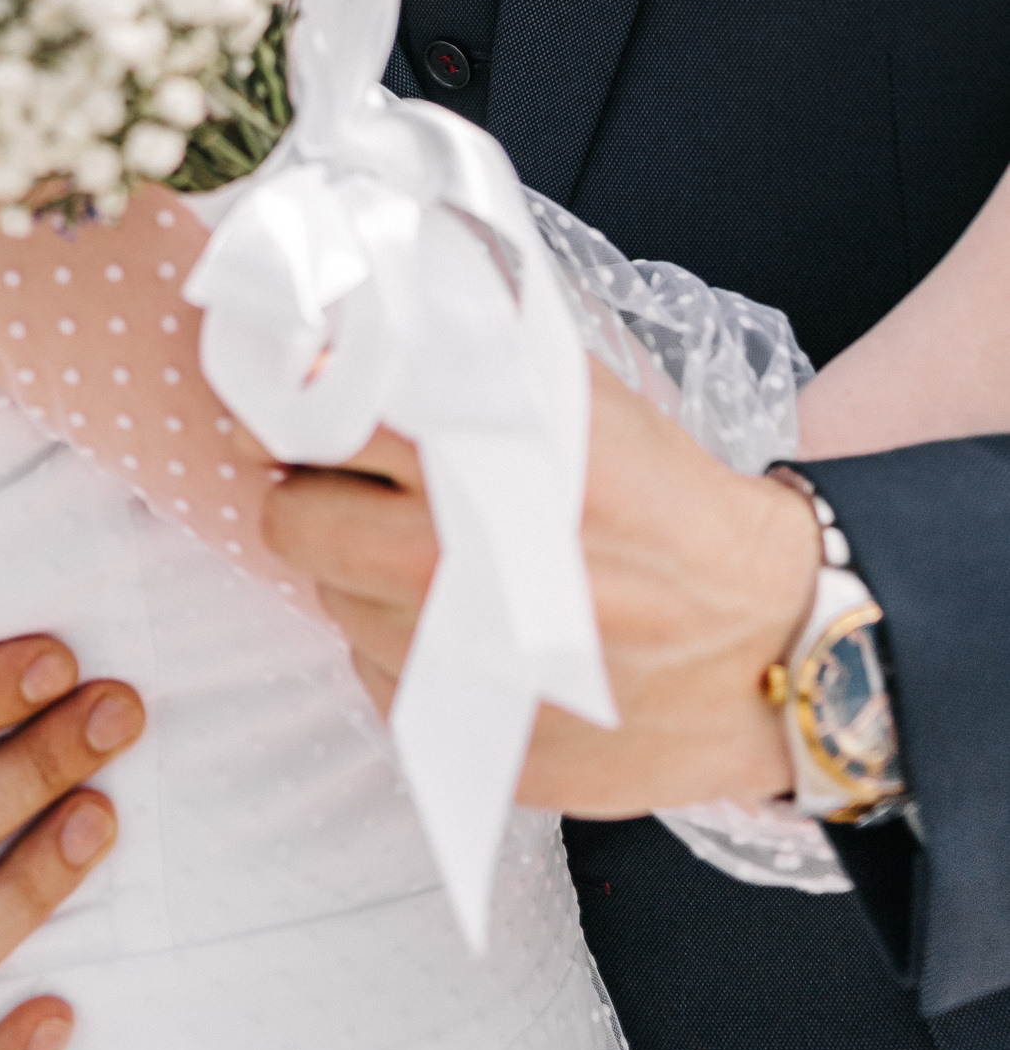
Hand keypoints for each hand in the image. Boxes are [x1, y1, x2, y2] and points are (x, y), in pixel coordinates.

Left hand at [261, 357, 822, 815]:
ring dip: (362, 575)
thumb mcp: (577, 399)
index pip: (314, 418)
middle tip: (363, 489)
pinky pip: (377, 675)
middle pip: (290, 521)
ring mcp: (447, 662)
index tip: (284, 403)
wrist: (765, 643)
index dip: (285, 407)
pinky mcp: (458, 738)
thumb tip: (368, 311)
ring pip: (331, 601)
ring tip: (445, 559)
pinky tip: (472, 628)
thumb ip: (469, 357)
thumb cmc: (670, 507)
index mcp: (475, 461)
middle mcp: (447, 565)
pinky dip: (404, 648)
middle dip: (313, 498)